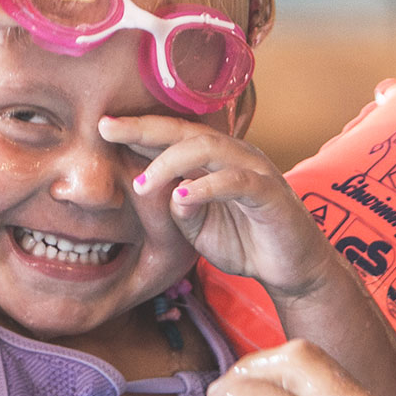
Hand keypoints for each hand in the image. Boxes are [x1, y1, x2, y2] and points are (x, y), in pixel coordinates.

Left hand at [103, 115, 339, 299]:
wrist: (292, 269)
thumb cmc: (245, 242)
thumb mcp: (197, 229)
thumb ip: (176, 210)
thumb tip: (160, 191)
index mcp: (215, 159)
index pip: (172, 136)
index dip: (138, 130)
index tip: (102, 126)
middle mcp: (234, 155)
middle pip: (185, 131)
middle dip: (144, 128)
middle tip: (108, 129)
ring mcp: (254, 170)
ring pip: (208, 148)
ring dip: (170, 162)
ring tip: (143, 183)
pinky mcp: (270, 193)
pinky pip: (236, 182)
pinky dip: (206, 187)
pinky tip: (182, 197)